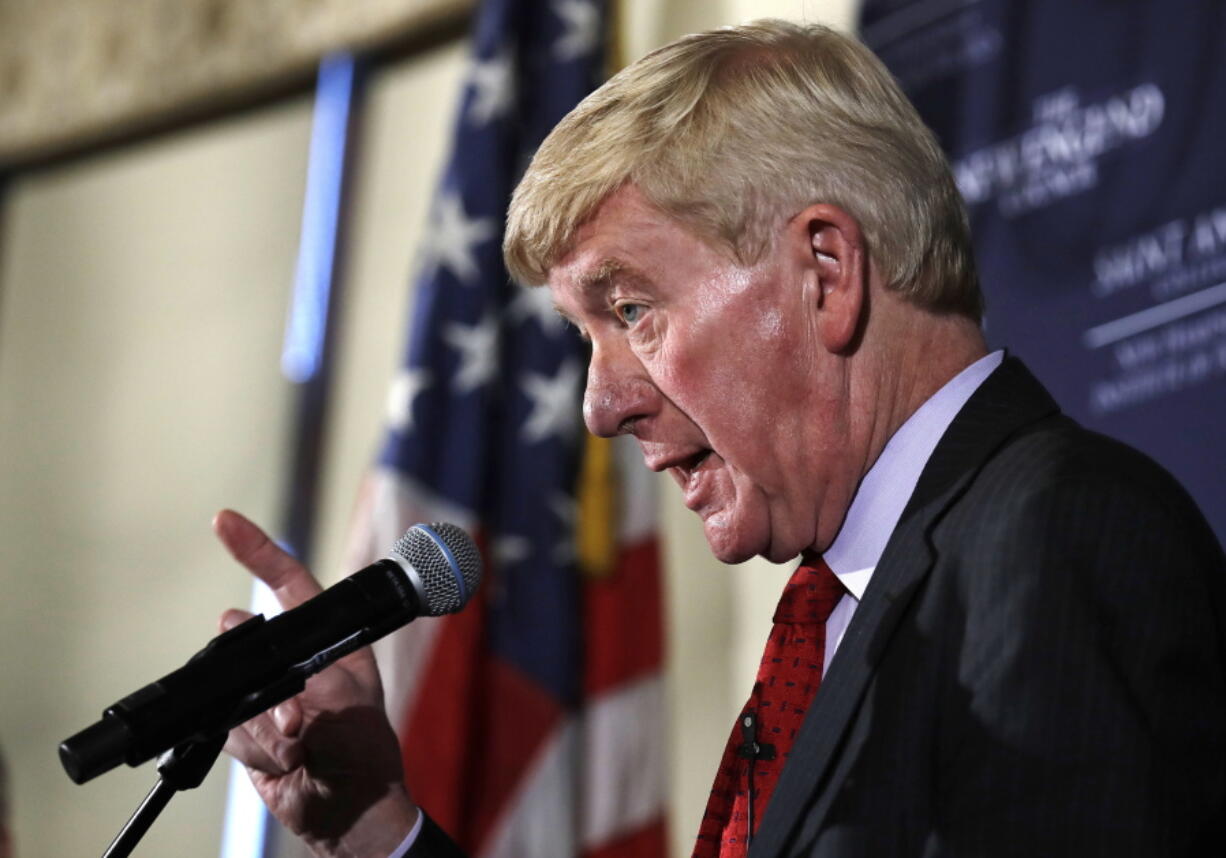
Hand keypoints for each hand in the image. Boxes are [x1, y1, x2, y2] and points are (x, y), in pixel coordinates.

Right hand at [214, 509, 417, 856]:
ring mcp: (268, 696)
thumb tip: (234, 636)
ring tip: (302, 749)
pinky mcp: (248, 730)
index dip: (258, 550)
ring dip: (266, 733)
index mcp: (329, 642)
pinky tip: (286, 763)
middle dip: (268, 698)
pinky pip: (230, 730)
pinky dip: (256, 751)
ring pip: (236, 698)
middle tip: (296, 727)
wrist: (350, 812)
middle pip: (249, 650)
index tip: (224, 521)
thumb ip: (292, 673)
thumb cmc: (363, 750)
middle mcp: (295, 663)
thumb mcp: (342, 704)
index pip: (289, 584)